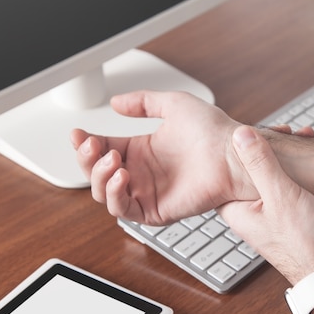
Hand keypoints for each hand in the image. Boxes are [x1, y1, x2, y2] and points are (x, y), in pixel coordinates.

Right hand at [71, 91, 255, 224]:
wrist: (234, 154)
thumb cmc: (214, 131)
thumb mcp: (173, 105)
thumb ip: (142, 102)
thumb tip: (116, 102)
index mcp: (142, 150)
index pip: (102, 150)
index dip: (86, 143)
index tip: (78, 132)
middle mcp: (142, 173)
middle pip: (97, 174)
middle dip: (87, 160)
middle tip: (93, 145)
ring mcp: (148, 192)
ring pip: (104, 194)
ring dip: (99, 177)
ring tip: (112, 159)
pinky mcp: (156, 210)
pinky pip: (124, 210)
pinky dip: (115, 195)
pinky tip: (122, 176)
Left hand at [218, 126, 313, 284]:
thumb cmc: (303, 242)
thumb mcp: (280, 195)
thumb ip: (260, 164)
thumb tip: (241, 135)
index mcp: (237, 210)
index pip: (227, 170)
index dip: (239, 147)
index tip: (255, 129)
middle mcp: (249, 213)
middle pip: (251, 169)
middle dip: (268, 147)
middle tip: (285, 131)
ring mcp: (269, 215)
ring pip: (272, 176)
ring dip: (286, 156)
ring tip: (302, 138)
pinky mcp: (289, 217)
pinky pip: (288, 186)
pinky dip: (297, 170)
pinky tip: (310, 158)